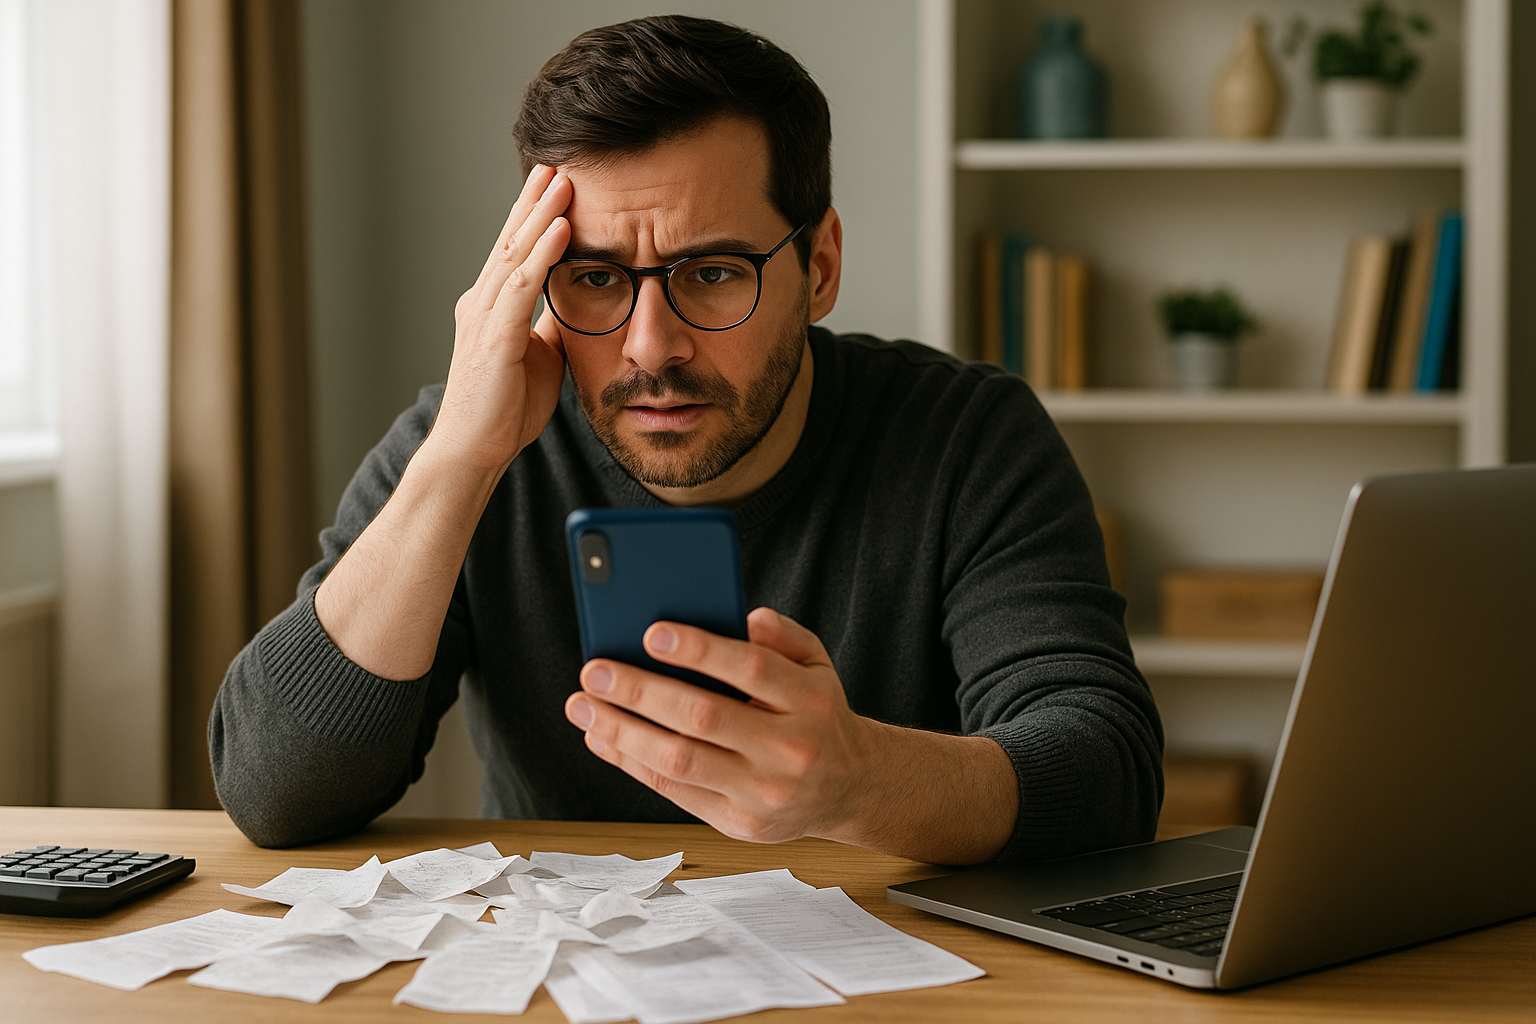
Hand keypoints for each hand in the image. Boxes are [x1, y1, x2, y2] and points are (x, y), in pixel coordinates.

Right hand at [431, 164, 571, 475]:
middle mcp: (481, 303)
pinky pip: (522, 285)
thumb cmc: (503, 411)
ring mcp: (484, 317)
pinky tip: (562, 228)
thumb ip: (549, 327)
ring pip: (515, 252)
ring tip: (564, 181)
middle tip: (557, 163)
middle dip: (534, 200)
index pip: (514, 250)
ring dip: (541, 214)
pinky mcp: (495, 336)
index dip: (532, 216)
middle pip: (510, 239)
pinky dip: (543, 254)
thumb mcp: (538, 358)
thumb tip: (571, 305)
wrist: (472, 451)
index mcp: (491, 308)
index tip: (555, 184)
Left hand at [564, 607, 880, 844]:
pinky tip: (603, 737)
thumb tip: (746, 616)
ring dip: (621, 731)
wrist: (849, 787)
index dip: (700, 650)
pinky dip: (631, 762)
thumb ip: (782, 635)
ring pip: (680, 760)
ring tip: (584, 705)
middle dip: (640, 691)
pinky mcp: (740, 823)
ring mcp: (765, 792)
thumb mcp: (816, 663)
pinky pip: (674, 791)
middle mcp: (791, 749)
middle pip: (704, 717)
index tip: (652, 633)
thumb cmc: (817, 714)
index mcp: (811, 700)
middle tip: (595, 670)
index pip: (751, 668)